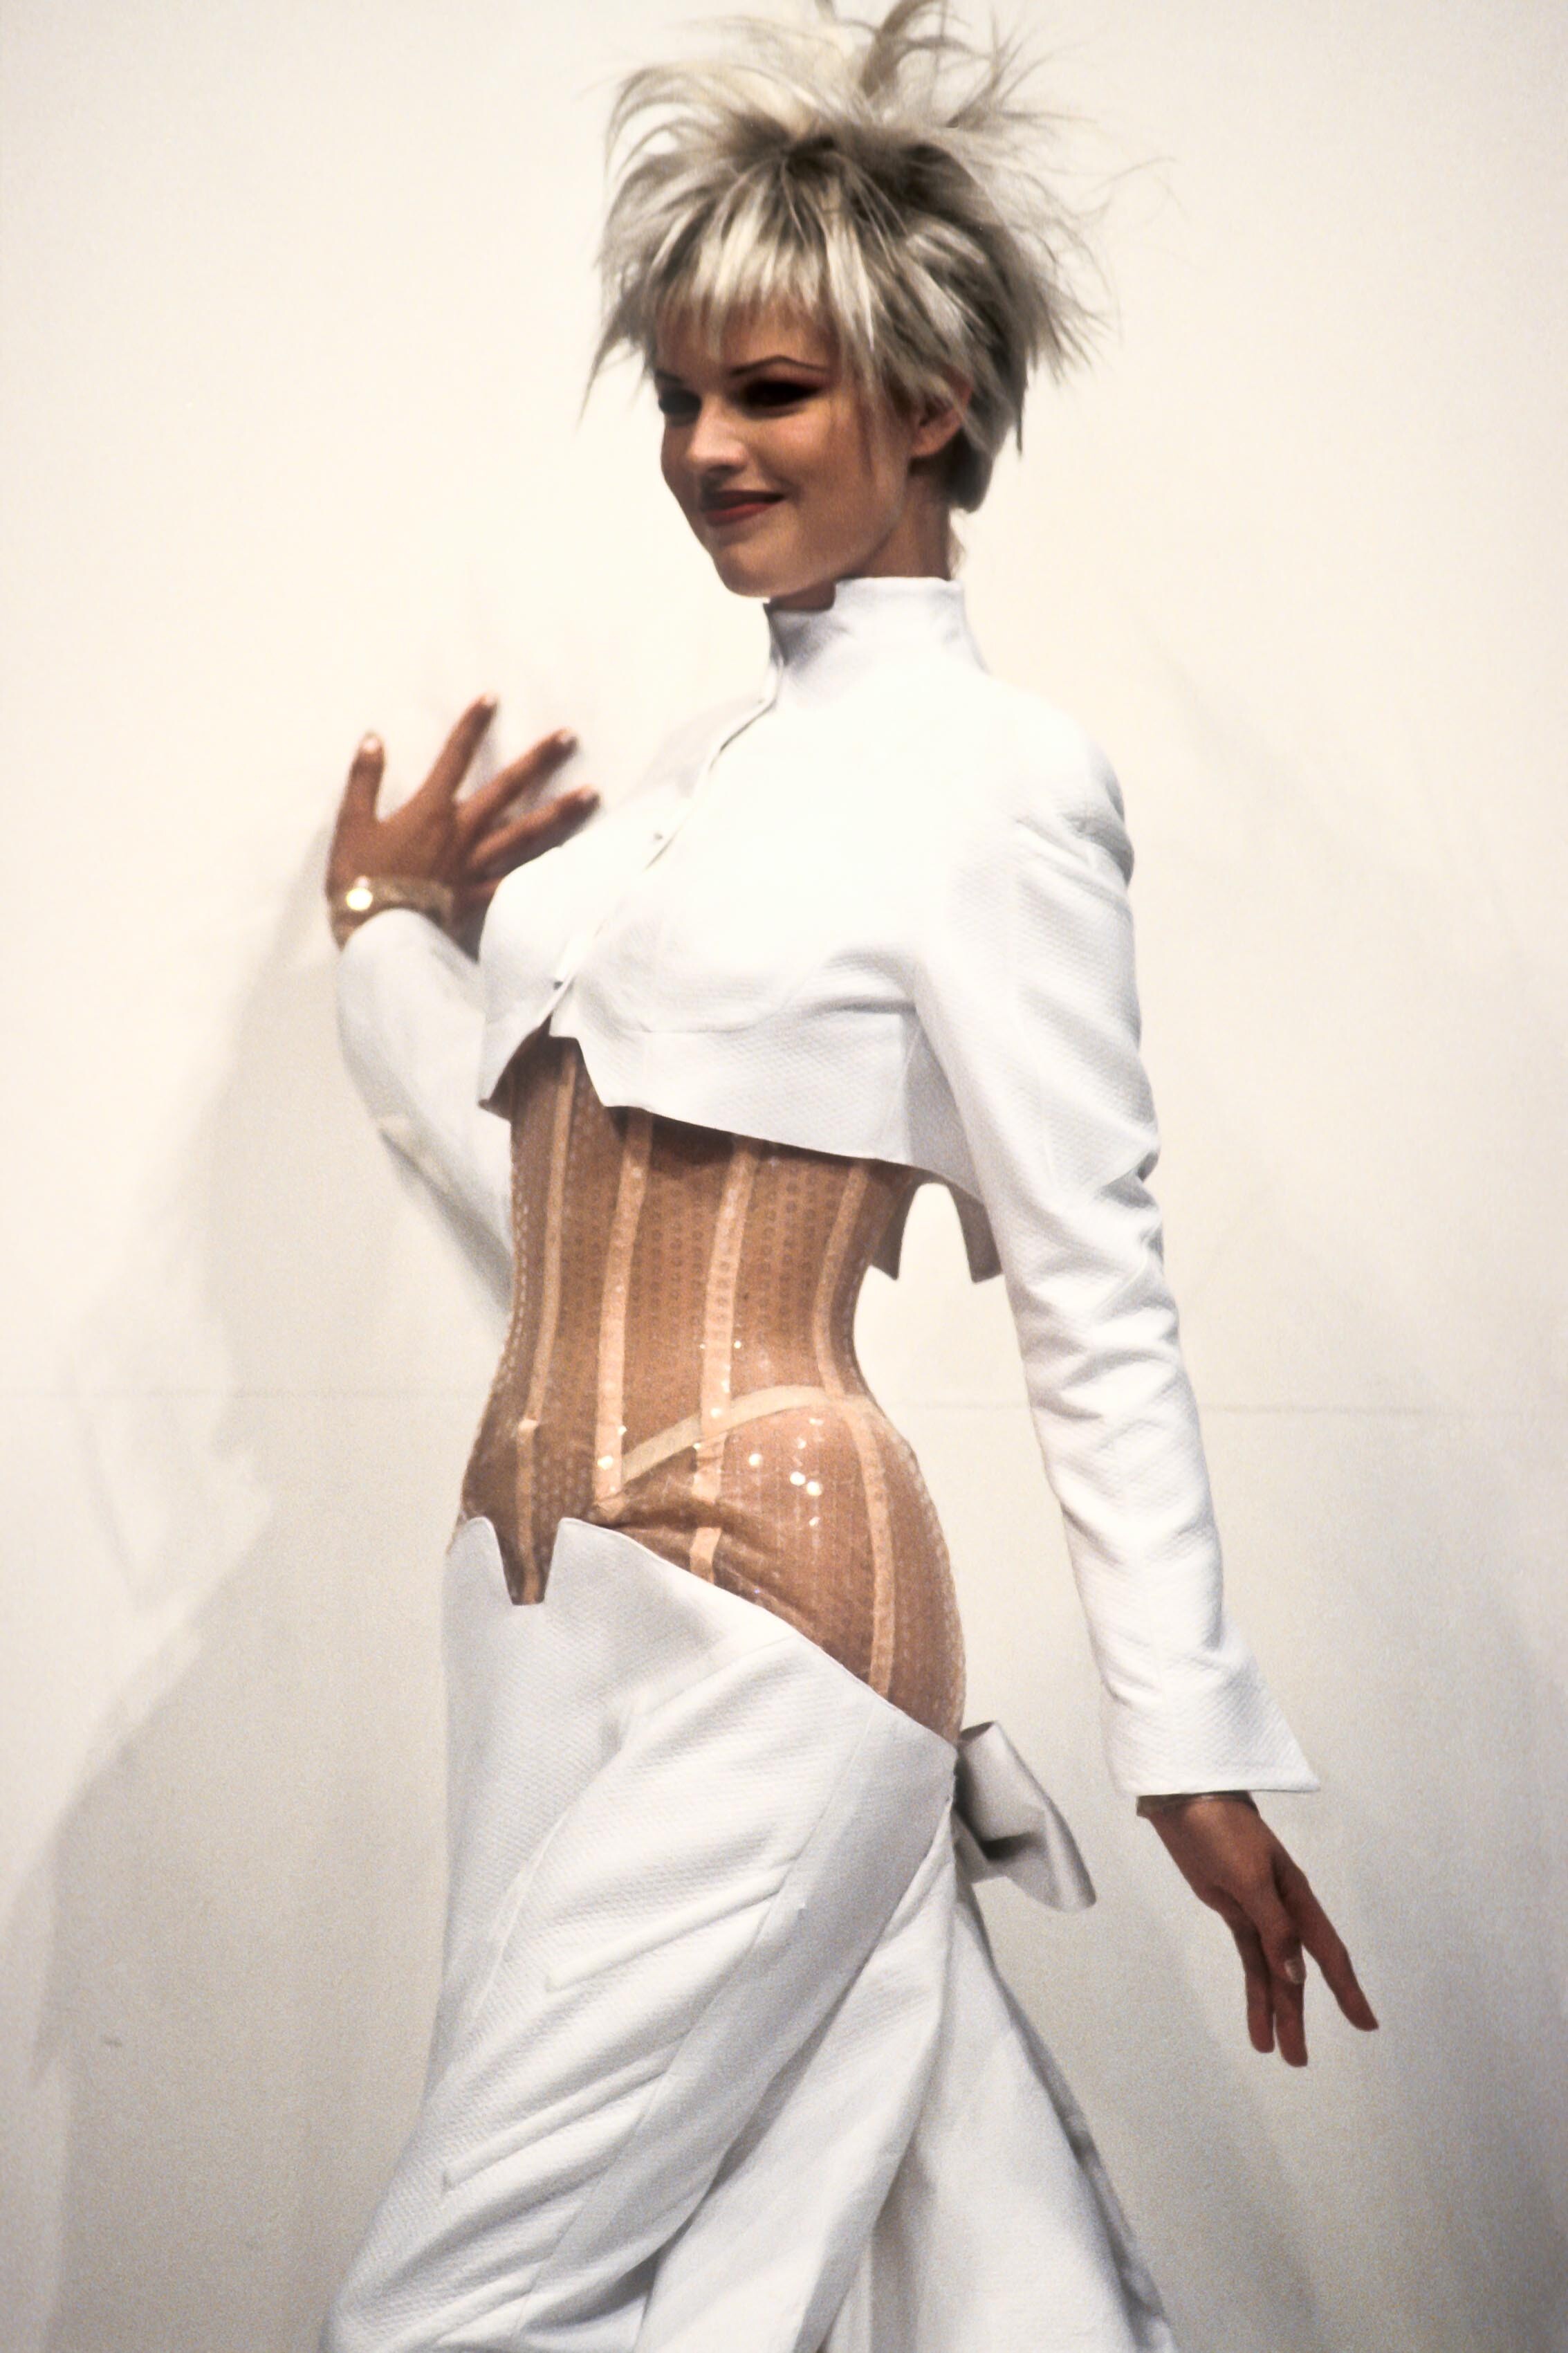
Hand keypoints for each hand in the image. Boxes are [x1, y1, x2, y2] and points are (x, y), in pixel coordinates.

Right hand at [326, 694, 597, 953]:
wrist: (376, 932)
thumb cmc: (359, 877)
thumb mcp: (351, 823)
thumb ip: (364, 778)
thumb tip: (374, 738)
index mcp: (431, 809)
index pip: (455, 756)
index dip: (472, 726)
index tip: (493, 699)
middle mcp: (463, 831)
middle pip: (508, 788)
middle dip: (539, 760)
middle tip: (570, 737)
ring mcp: (477, 864)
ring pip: (527, 831)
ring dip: (561, 810)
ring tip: (592, 794)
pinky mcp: (480, 895)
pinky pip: (518, 880)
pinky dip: (543, 871)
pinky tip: (570, 861)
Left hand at [1143, 1795, 1377, 2065]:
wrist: (1186, 1798)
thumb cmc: (1223, 1830)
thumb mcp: (1249, 1876)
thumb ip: (1274, 1926)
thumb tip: (1296, 1975)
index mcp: (1296, 1898)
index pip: (1327, 1953)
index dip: (1346, 1989)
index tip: (1366, 2024)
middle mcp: (1283, 1910)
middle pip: (1298, 1972)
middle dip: (1299, 2015)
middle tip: (1300, 2060)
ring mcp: (1258, 1911)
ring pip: (1273, 1971)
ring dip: (1274, 2009)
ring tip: (1278, 2053)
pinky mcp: (1233, 1908)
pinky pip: (1250, 1957)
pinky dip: (1253, 1988)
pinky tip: (1255, 2018)